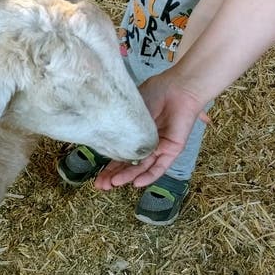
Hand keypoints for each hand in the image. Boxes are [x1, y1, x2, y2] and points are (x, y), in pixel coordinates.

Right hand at [94, 73, 206, 189]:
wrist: (177, 88)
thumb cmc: (155, 93)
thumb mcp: (131, 110)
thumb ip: (121, 126)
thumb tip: (103, 138)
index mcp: (134, 133)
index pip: (120, 154)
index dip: (109, 167)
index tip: (97, 178)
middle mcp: (146, 144)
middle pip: (129, 165)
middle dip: (115, 176)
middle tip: (101, 186)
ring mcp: (158, 148)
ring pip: (142, 168)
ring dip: (128, 176)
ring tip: (114, 184)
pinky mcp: (171, 150)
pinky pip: (159, 167)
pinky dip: (149, 176)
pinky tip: (136, 183)